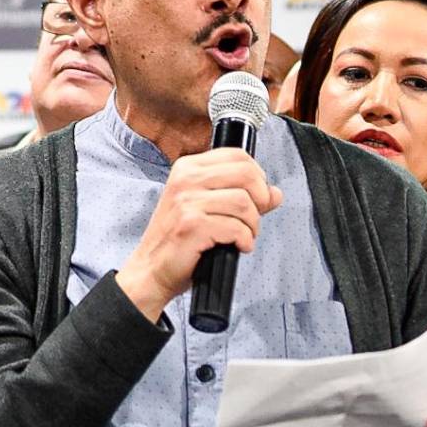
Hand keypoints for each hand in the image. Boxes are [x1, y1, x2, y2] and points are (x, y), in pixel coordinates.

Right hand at [117, 147, 282, 320]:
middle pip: (246, 175)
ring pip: (245, 203)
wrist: (151, 270)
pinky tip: (237, 247)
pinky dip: (244, 241)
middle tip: (254, 219)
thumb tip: (275, 193)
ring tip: (243, 237)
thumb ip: (242, 196)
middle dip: (260, 200)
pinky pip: (236, 228)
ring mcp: (187, 201)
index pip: (238, 155)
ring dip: (252, 225)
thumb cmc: (179, 240)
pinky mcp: (192, 225)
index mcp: (188, 167)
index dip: (258, 177)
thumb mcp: (207, 209)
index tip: (257, 197)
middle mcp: (186, 179)